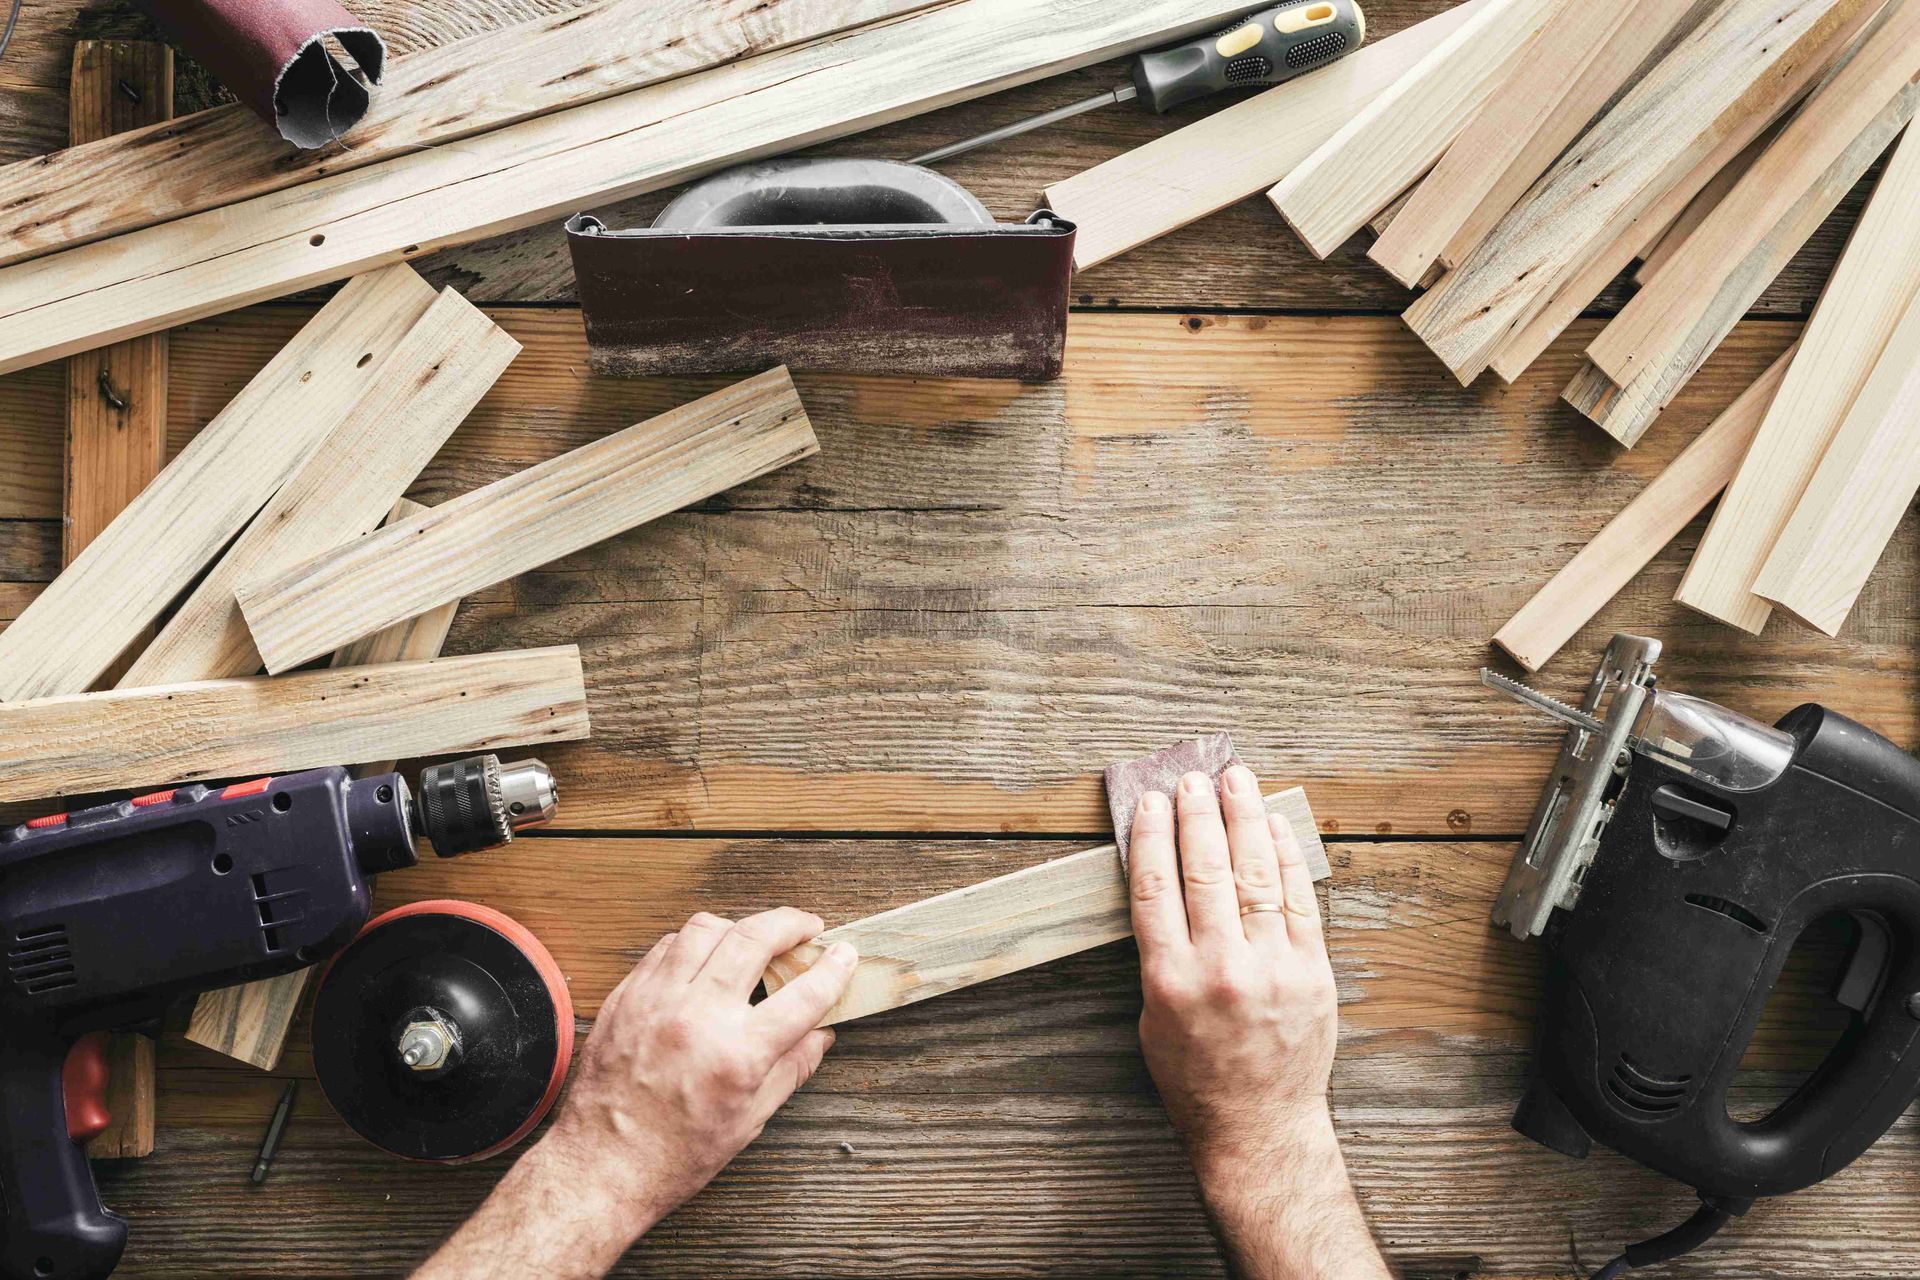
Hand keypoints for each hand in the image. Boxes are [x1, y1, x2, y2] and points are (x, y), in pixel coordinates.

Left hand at [537, 909, 856, 1237]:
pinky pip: (666, 946)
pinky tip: (706, 959)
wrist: (601, 1167)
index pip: (802, 995)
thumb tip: (820, 1035)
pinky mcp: (626, 996)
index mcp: (736, 1055)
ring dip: (740, 926)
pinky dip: (694, 943)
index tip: (844, 954)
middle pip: (755, 938)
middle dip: (790, 923)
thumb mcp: (749, 1120)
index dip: (833, 968)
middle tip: (806, 928)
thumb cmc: (673, 1155)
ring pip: (706, 929)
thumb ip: (790, 1068)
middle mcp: (697, 1017)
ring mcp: (657, 1000)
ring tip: (754, 940)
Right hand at [1129, 766, 1338, 1179]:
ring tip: (1236, 781)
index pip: (1155, 887)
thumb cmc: (1195, 1075)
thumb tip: (1164, 884)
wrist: (1258, 1126)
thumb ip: (1159, 952)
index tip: (1149, 802)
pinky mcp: (1312, 972)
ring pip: (1255, 875)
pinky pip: (1299, 901)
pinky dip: (1286, 858)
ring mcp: (1271, 968)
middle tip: (1191, 778)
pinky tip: (1274, 828)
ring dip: (1244, 819)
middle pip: (1205, 870)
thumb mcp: (1152, 1016)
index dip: (1150, 836)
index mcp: (1169, 980)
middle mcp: (1220, 968)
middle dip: (1197, 814)